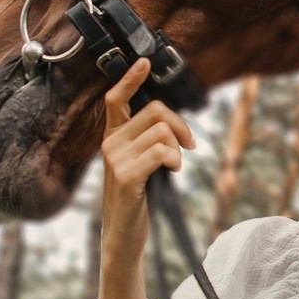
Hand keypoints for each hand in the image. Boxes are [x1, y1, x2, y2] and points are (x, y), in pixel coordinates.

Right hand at [100, 57, 195, 262]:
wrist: (124, 235)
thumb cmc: (138, 197)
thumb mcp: (141, 163)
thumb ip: (148, 140)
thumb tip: (172, 121)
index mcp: (113, 137)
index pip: (115, 99)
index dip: (130, 79)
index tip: (144, 62)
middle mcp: (110, 143)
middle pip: (155, 111)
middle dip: (180, 125)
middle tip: (188, 145)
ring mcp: (115, 159)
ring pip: (162, 132)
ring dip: (179, 148)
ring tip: (174, 166)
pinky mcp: (126, 176)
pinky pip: (162, 152)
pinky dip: (175, 160)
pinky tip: (172, 173)